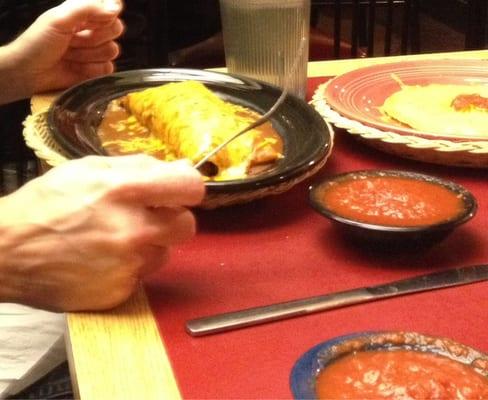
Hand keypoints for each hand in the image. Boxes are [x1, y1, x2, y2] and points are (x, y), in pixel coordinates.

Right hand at [0, 155, 204, 311]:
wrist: (7, 251)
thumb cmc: (46, 204)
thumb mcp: (89, 169)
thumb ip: (141, 167)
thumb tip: (181, 170)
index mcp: (124, 191)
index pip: (191, 188)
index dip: (188, 188)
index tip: (179, 191)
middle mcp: (132, 230)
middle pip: (187, 226)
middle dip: (171, 219)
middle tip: (146, 217)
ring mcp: (127, 265)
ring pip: (165, 252)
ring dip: (149, 244)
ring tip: (113, 239)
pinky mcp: (120, 291)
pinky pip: (143, 275)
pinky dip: (130, 267)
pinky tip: (103, 259)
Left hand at [8, 0, 123, 95]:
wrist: (28, 73)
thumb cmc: (37, 42)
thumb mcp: (59, 18)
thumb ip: (87, 8)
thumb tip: (115, 9)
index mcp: (83, 12)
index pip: (111, 7)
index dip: (106, 15)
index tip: (91, 22)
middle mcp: (92, 30)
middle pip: (116, 29)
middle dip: (95, 37)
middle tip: (73, 40)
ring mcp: (95, 51)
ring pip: (112, 50)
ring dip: (88, 55)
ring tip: (69, 55)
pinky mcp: (96, 70)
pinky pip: (108, 68)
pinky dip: (91, 70)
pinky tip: (76, 68)